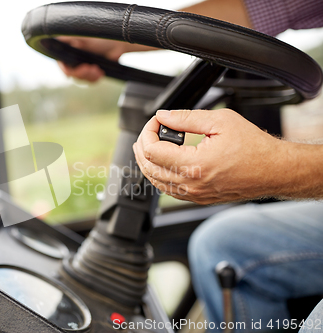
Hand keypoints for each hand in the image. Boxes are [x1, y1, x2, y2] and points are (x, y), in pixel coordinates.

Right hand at [56, 37, 128, 81]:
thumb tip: (54, 40)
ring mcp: (82, 65)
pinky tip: (100, 73)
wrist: (119, 44)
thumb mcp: (83, 36)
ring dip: (89, 76)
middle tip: (90, 68)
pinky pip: (88, 81)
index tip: (71, 73)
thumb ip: (68, 39)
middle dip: (81, 73)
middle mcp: (74, 57)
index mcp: (69, 48)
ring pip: (80, 79)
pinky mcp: (91, 71)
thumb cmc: (102, 37)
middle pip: (71, 73)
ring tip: (98, 70)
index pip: (61, 62)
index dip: (65, 69)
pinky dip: (94, 79)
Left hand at [133, 109, 286, 204]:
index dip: (148, 132)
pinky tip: (162, 161)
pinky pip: (168, 190)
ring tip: (150, 143)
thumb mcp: (219, 121)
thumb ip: (186, 118)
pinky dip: (159, 174)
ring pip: (155, 182)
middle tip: (150, 130)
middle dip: (143, 146)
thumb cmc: (254, 147)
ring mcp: (194, 195)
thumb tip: (163, 116)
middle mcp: (192, 185)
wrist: (274, 170)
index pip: (152, 152)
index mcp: (195, 166)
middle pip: (148, 168)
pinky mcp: (198, 199)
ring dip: (148, 161)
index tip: (156, 121)